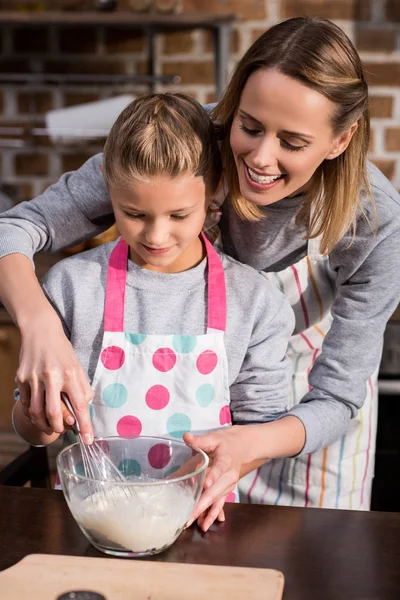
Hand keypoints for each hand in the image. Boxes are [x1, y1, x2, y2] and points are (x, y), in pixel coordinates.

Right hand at [17, 313, 93, 442]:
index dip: (85, 426)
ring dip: (45, 424)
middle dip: (59, 429)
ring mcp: (34, 378)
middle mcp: (52, 376)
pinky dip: (34, 413)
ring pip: (37, 412)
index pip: (80, 405)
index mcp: (70, 374)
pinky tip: (39, 414)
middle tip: (62, 431)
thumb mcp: (78, 366)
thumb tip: (85, 407)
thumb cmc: (62, 350)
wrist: (40, 331)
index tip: (88, 440)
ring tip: (51, 426)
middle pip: (54, 413)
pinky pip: (27, 403)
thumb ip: (83, 387)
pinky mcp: (22, 378)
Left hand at [184, 426, 259, 531]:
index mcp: (226, 460)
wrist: (241, 447)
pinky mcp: (226, 491)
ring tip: (196, 525)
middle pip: (216, 491)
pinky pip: (220, 504)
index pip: (219, 468)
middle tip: (190, 515)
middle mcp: (229, 476)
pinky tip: (204, 524)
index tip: (206, 484)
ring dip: (207, 513)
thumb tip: (186, 437)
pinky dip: (213, 515)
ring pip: (217, 501)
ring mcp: (229, 485)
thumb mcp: (214, 437)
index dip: (213, 476)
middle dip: (203, 504)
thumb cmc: (224, 442)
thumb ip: (200, 440)